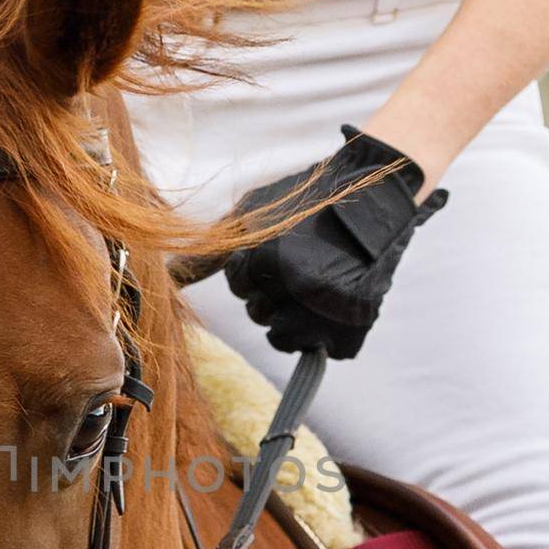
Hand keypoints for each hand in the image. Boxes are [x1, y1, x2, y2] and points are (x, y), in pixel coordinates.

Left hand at [224, 126, 446, 358]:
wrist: (380, 198)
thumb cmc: (312, 201)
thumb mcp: (256, 212)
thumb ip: (211, 250)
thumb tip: (168, 274)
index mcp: (275, 258)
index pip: (239, 283)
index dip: (252, 267)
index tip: (277, 248)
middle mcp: (303, 289)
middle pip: (258, 313)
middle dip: (269, 293)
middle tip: (299, 264)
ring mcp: (331, 312)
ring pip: (283, 337)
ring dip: (289, 317)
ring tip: (312, 286)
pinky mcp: (354, 329)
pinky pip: (319, 350)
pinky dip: (323, 333)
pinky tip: (331, 304)